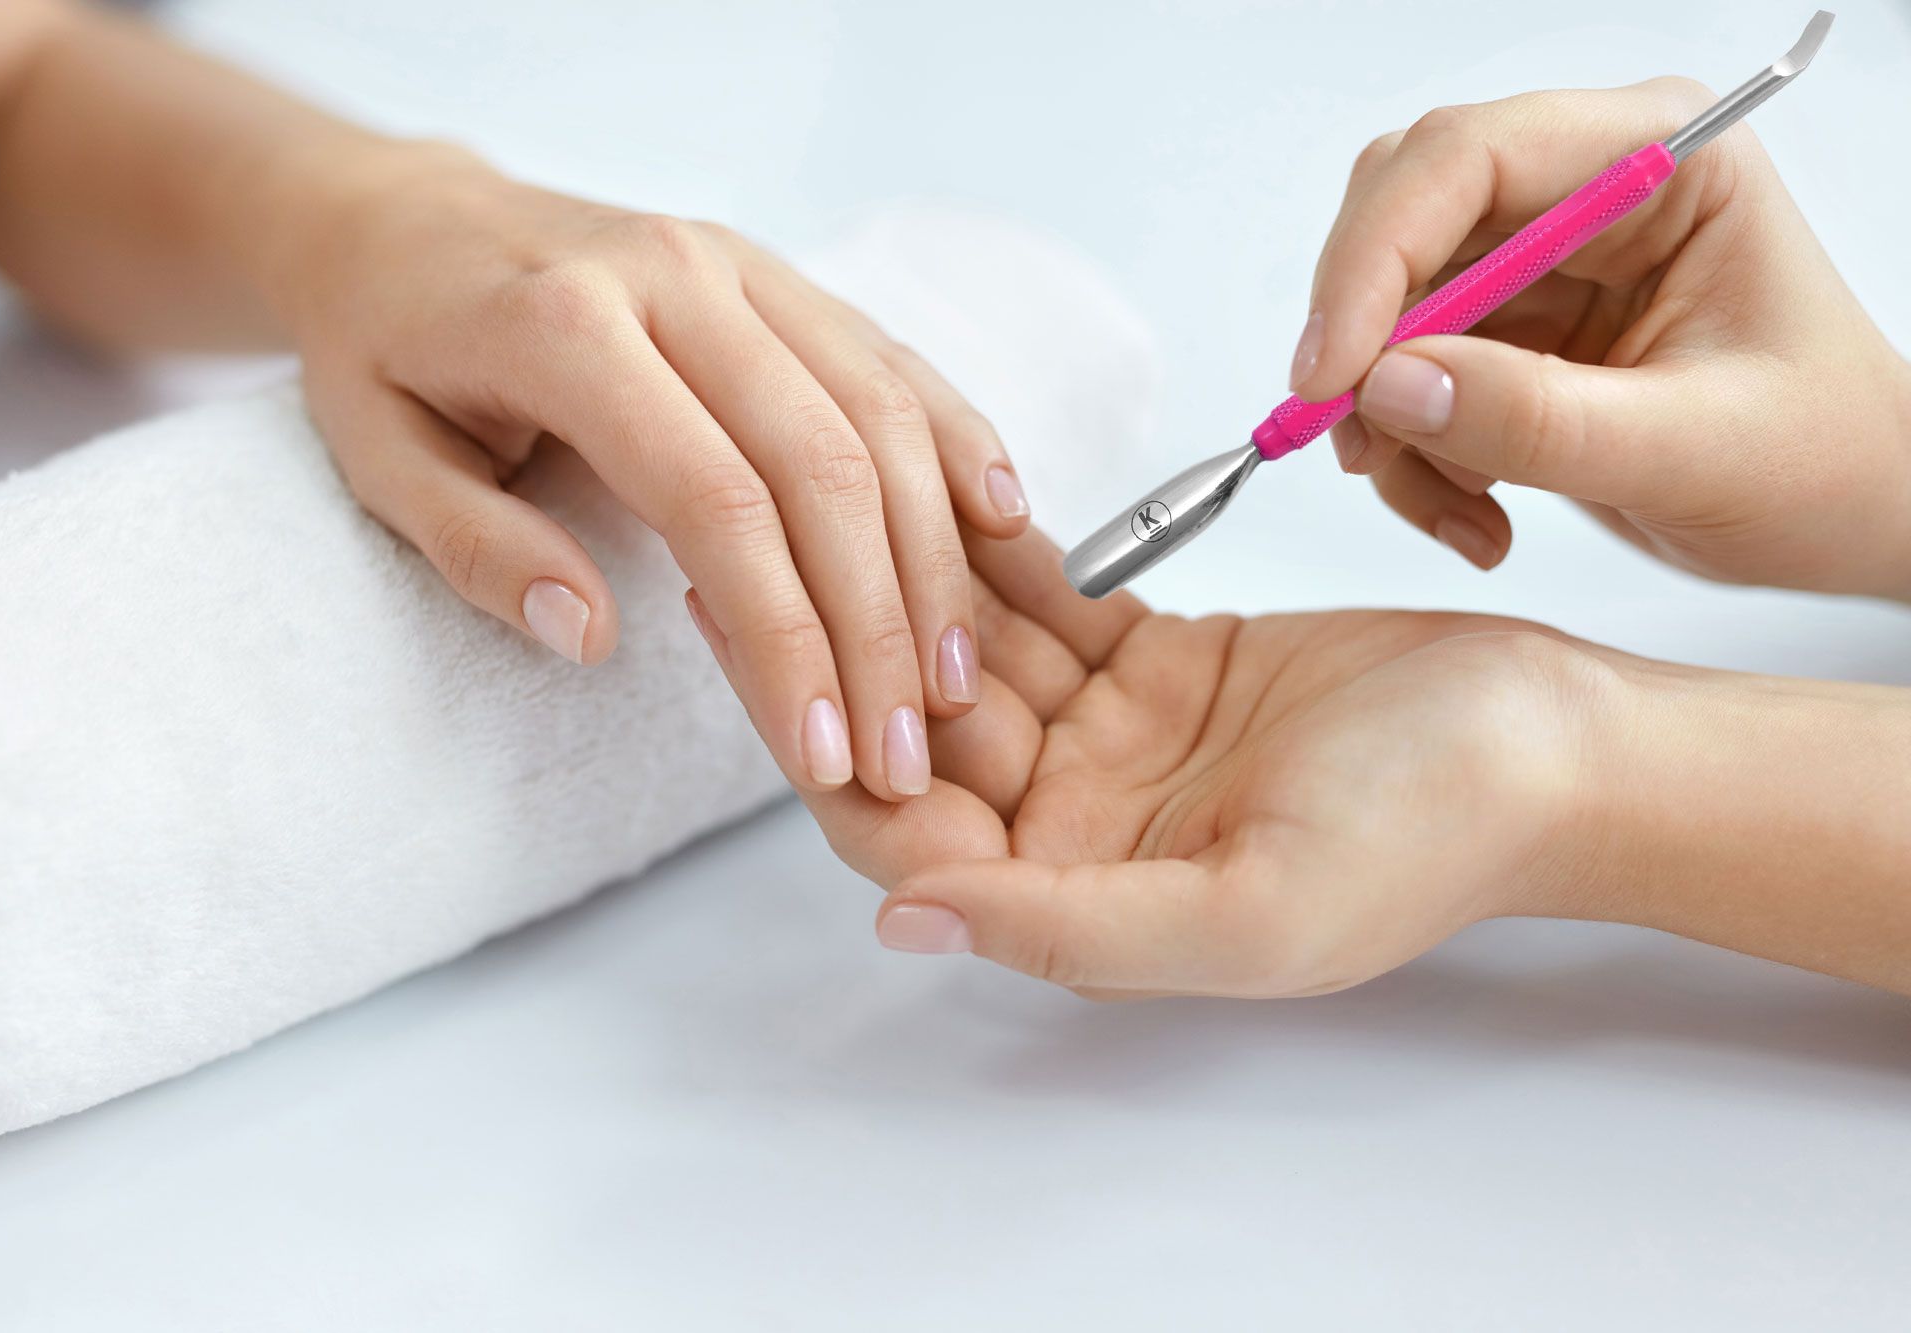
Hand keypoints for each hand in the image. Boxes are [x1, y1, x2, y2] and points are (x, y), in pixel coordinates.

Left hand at [270, 144, 1029, 801]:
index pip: (716, 501)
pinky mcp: (776, 275)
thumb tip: (595, 635)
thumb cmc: (386, 355)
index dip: (787, 639)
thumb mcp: (381, 461)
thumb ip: (482, 549)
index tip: (824, 755)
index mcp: (568, 327)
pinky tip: (1004, 522)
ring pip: (881, 411)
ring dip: (932, 555)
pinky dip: (956, 438)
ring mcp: (740, 267)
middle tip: (906, 751)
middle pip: (827, 464)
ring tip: (952, 678)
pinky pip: (889, 357)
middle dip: (879, 625)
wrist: (406, 223)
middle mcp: (677, 278)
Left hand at [732, 526, 1605, 997]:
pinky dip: (993, 547)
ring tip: (805, 484)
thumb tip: (901, 920)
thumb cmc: (1427, 835)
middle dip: (826, 643)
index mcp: (1077, 895)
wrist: (1553, 740)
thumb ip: (1070, 928)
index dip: (811, 745)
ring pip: (969, 656)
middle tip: (736, 526)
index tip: (739, 633)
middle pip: (909, 735)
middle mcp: (1074, 823)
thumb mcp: (1250, 910)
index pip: (901, 831)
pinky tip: (927, 480)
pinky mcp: (1157, 657)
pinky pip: (1046, 600)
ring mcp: (1111, 738)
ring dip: (896, 581)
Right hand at [1293, 80, 1910, 600]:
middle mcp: (1586, 189)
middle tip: (1358, 443)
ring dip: (1390, 422)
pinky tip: (1479, 513)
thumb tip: (1389, 389)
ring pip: (1388, 311)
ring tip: (1460, 511)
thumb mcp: (1693, 452)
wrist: (1852, 517)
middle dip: (1367, 340)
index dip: (1377, 256)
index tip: (1333, 373)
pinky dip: (1413, 458)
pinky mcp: (1510, 332)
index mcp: (1661, 162)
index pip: (1471, 158)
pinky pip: (1402, 379)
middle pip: (1403, 216)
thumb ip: (1540, 418)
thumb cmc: (1825, 462)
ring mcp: (1541, 261)